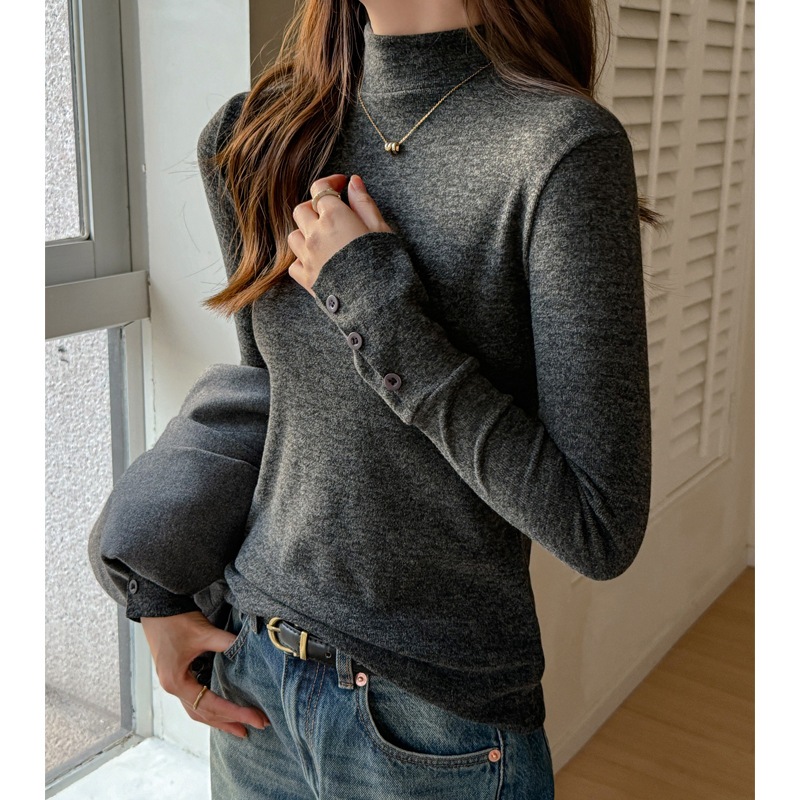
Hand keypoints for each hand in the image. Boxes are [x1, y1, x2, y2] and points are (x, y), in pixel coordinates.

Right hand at [141, 611, 269, 737]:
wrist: (156, 609)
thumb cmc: (175, 620)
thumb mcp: (203, 632)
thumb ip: (226, 643)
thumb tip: (248, 650)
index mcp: (177, 682)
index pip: (211, 704)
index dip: (235, 712)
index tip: (256, 719)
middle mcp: (173, 688)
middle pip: (204, 714)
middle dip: (229, 722)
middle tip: (255, 726)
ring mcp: (174, 684)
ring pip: (197, 711)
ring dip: (219, 720)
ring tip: (240, 727)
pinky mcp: (177, 676)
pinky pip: (194, 700)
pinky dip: (209, 708)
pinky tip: (222, 710)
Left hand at [287, 173, 393, 295]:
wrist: (379, 303)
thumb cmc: (385, 264)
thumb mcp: (381, 229)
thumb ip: (364, 203)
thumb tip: (353, 182)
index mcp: (334, 217)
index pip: (320, 189)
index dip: (330, 183)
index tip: (341, 184)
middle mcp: (315, 235)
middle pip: (302, 210)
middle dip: (315, 208)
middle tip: (333, 213)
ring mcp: (308, 258)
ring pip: (294, 236)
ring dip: (306, 233)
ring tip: (325, 238)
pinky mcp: (308, 279)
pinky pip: (294, 264)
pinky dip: (302, 259)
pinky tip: (317, 261)